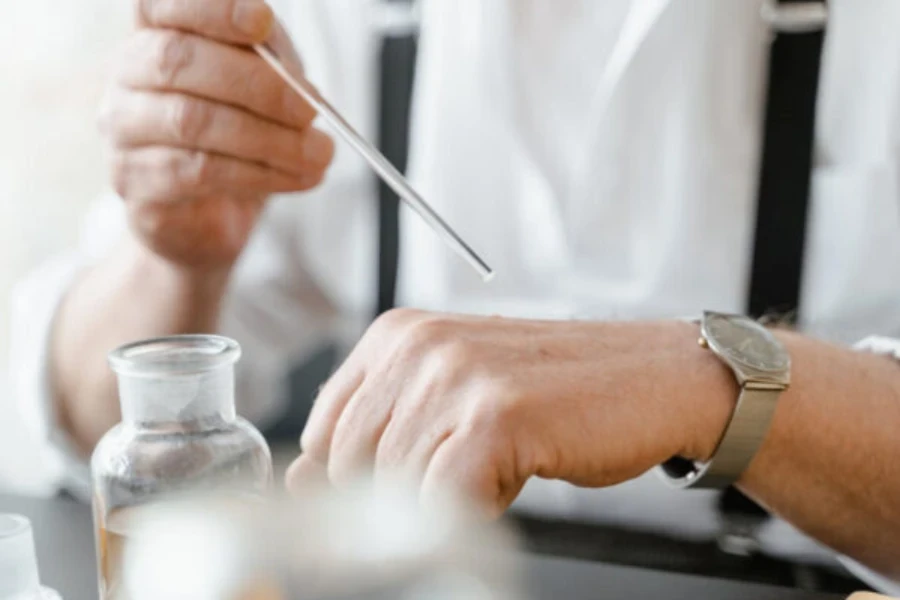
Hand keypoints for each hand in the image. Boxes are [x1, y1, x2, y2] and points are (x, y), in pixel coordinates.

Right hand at [100, 0, 334, 268]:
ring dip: (269, 139)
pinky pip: (198, 173)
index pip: (162, 4)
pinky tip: (297, 177)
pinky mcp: (136, 184)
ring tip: (319, 153)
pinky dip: (260, 174)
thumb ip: (271, 62)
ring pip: (191, 122)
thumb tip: (291, 75)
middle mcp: (125, 76)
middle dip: (256, 84)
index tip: (263, 21)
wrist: (211, 211)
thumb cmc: (237, 131)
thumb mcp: (263, 84)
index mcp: (154, 33)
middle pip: (177, 61)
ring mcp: (123, 132)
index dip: (212, 9)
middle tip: (310, 109)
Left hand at [287, 310, 736, 516]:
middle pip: (353, 467)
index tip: (378, 498)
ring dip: (445, 501)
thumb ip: (381, 428)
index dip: (346, 479)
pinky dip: (473, 512)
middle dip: (398, 496)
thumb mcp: (452, 393)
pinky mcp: (497, 416)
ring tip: (495, 470)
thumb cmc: (556, 390)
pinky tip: (508, 484)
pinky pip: (446, 501)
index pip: (322, 432)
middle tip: (459, 481)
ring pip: (398, 489)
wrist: (652, 379)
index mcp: (397, 335)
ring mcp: (457, 377)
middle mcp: (418, 347)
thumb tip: (305, 478)